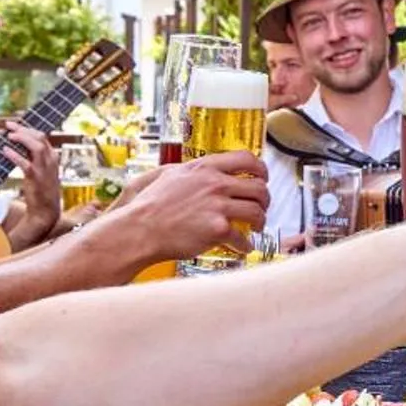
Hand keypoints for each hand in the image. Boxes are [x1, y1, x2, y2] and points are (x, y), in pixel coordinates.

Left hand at [0, 121, 61, 250]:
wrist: (46, 210)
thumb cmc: (41, 191)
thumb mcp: (42, 171)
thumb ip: (33, 158)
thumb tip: (15, 146)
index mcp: (52, 157)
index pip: (41, 136)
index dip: (27, 129)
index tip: (13, 126)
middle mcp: (51, 160)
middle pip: (39, 137)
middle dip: (23, 129)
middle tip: (8, 126)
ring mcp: (44, 169)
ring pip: (36, 146)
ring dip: (22, 138)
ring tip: (9, 136)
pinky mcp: (36, 178)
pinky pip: (26, 164)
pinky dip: (15, 156)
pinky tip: (5, 151)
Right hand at [98, 152, 268, 264]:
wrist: (140, 229)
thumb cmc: (149, 205)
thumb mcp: (169, 175)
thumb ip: (192, 171)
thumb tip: (206, 170)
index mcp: (204, 168)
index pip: (246, 158)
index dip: (261, 169)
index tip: (262, 177)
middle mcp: (214, 183)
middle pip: (258, 187)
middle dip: (265, 200)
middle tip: (261, 207)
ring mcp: (217, 206)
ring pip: (257, 211)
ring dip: (260, 221)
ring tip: (255, 227)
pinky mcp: (217, 229)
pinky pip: (242, 238)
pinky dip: (245, 245)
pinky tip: (242, 247)